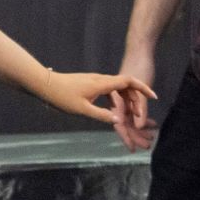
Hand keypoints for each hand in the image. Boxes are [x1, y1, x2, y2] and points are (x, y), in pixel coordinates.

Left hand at [39, 68, 154, 125]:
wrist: (46, 85)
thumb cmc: (63, 97)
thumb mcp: (82, 110)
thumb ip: (101, 115)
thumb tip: (119, 120)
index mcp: (102, 84)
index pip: (128, 82)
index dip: (142, 88)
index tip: (153, 97)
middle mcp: (101, 79)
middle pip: (125, 85)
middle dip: (136, 98)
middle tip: (141, 113)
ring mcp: (95, 80)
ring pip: (117, 87)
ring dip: (126, 98)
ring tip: (131, 113)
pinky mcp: (90, 83)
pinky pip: (109, 89)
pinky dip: (116, 98)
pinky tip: (115, 109)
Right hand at [110, 50, 159, 149]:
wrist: (140, 51)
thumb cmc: (139, 67)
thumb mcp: (142, 90)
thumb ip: (141, 109)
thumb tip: (140, 127)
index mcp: (117, 100)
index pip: (120, 123)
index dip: (126, 137)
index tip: (132, 149)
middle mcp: (119, 101)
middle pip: (127, 123)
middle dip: (136, 135)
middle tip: (147, 145)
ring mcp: (125, 98)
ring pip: (132, 118)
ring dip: (141, 128)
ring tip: (152, 137)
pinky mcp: (131, 95)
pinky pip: (136, 110)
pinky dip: (143, 117)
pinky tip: (152, 124)